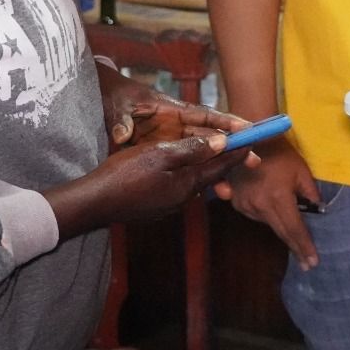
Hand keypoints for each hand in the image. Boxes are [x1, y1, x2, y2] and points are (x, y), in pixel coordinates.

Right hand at [46, 134, 257, 232]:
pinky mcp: (155, 206)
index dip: (236, 152)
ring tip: (217, 158)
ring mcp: (168, 205)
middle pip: (209, 176)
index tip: (253, 142)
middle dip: (224, 162)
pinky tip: (184, 171)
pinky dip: (187, 176)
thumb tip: (221, 143)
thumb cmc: (125, 175)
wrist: (95, 203)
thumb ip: (192, 150)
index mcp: (187, 183)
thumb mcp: (160, 155)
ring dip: (206, 169)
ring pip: (194, 182)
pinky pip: (178, 188)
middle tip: (241, 151)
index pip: (219, 166)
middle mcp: (182, 197)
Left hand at [96, 65, 251, 199]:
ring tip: (227, 191)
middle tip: (253, 161)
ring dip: (215, 171)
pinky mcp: (166, 152)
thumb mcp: (121, 108)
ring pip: (201, 156)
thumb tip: (121, 133)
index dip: (227, 122)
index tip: (247, 128)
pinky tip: (205, 192)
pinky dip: (197, 177)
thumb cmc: (122, 100)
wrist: (113, 103)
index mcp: (174, 110)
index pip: (205, 116)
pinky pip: (187, 165)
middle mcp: (179, 125)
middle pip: (210, 139)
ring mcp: (174, 139)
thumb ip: (122, 121)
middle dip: (231, 150)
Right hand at [226, 139, 321, 269]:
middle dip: (296, 248)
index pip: (294, 229)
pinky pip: (256, 215)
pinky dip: (266, 215)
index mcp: (279, 198)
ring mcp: (245, 205)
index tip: (313, 262)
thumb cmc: (281, 153)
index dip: (304, 246)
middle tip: (307, 264)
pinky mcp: (236, 202)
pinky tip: (272, 208)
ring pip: (268, 223)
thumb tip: (317, 210)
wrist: (251, 138)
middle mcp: (260, 206)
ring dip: (281, 226)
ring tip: (293, 232)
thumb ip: (310, 193)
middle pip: (281, 232)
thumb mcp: (302, 171)